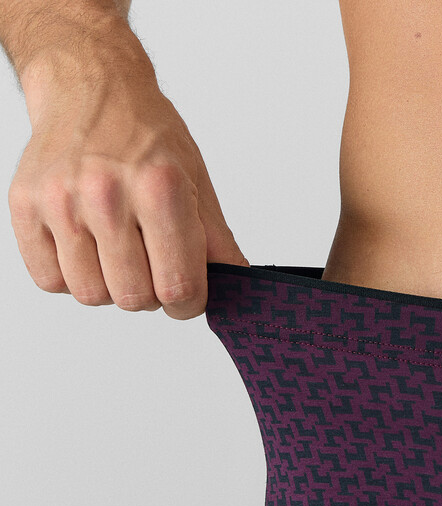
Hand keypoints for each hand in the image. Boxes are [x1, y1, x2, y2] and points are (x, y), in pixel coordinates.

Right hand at [8, 54, 248, 320]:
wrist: (90, 87)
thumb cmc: (145, 134)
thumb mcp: (196, 181)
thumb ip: (217, 243)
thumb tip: (236, 292)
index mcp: (159, 187)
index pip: (179, 286)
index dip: (188, 303)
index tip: (186, 293)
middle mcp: (106, 194)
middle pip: (134, 298)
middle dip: (149, 293)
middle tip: (150, 263)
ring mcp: (61, 201)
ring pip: (90, 295)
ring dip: (109, 285)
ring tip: (116, 250)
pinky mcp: (25, 207)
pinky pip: (50, 280)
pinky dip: (71, 275)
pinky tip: (85, 245)